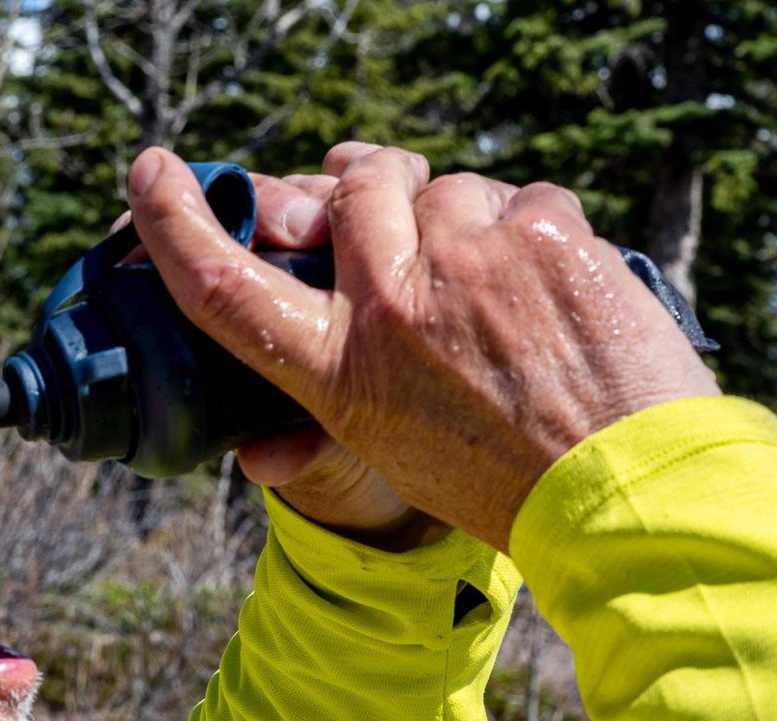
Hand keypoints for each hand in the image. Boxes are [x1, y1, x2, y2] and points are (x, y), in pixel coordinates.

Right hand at [127, 143, 719, 550]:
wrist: (624, 491)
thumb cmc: (497, 480)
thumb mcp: (384, 459)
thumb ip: (314, 434)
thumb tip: (254, 456)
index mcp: (337, 368)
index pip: (226, 285)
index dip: (176, 223)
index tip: (152, 172)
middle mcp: (389, 306)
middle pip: (355, 185)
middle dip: (376, 176)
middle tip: (392, 194)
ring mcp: (468, 261)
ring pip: (450, 186)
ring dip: (466, 213)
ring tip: (496, 275)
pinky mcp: (543, 235)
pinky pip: (524, 195)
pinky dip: (534, 227)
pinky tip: (548, 281)